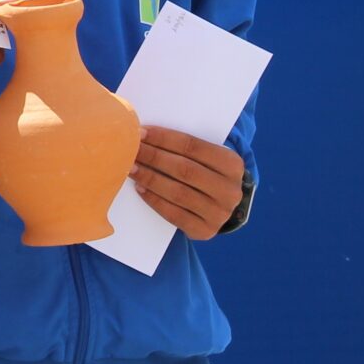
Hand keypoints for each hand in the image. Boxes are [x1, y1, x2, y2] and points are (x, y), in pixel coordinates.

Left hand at [131, 126, 247, 239]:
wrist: (220, 206)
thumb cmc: (206, 172)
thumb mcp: (207, 158)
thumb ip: (186, 146)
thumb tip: (146, 133)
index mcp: (232, 164)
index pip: (193, 146)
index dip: (164, 138)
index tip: (140, 132)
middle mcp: (230, 190)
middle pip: (184, 169)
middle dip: (154, 157)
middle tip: (130, 150)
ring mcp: (219, 214)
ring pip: (178, 193)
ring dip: (150, 178)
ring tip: (131, 168)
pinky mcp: (205, 231)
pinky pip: (174, 214)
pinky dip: (154, 200)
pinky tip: (140, 188)